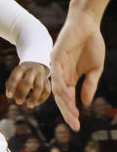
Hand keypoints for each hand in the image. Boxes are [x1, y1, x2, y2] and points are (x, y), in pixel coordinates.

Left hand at [6, 61, 50, 108]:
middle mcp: (31, 71)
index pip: (15, 77)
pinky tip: (36, 103)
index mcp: (21, 68)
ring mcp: (41, 76)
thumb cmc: (21, 75)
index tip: (9, 96)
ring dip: (34, 97)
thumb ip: (10, 85)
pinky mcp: (47, 81)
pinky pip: (47, 91)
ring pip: (39, 87)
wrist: (35, 66)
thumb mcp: (15, 76)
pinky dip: (42, 98)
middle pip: (28, 82)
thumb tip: (10, 96)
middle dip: (23, 93)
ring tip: (29, 105)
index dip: (12, 87)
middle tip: (18, 102)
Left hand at [51, 10, 104, 130]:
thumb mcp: (94, 69)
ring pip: (57, 88)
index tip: (77, 126)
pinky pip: (57, 74)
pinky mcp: (56, 56)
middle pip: (60, 97)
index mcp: (69, 77)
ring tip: (73, 114)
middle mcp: (61, 73)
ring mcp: (57, 65)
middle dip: (67, 112)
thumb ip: (89, 85)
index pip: (67, 99)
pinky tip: (68, 96)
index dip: (71, 112)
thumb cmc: (91, 45)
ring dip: (65, 102)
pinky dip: (62, 86)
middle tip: (74, 125)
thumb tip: (85, 103)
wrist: (87, 25)